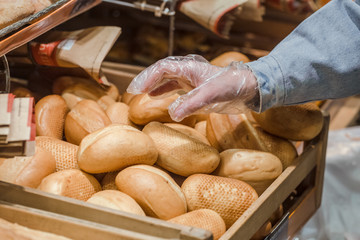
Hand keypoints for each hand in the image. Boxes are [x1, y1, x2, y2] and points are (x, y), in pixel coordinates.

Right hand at [127, 54, 258, 121]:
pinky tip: (157, 97)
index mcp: (189, 67)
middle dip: (147, 79)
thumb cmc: (231, 86)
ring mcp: (191, 78)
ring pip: (167, 78)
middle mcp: (188, 70)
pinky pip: (175, 86)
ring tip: (141, 93)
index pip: (162, 68)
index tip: (137, 89)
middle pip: (162, 71)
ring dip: (154, 84)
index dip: (148, 77)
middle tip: (133, 90)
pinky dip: (164, 90)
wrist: (249, 88)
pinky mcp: (196, 87)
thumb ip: (192, 103)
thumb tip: (173, 114)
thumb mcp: (211, 95)